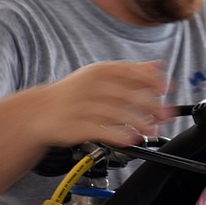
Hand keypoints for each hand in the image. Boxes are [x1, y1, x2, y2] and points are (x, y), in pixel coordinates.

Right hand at [26, 61, 173, 147]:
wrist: (38, 112)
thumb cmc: (76, 94)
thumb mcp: (101, 78)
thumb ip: (130, 73)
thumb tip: (158, 66)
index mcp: (98, 71)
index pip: (127, 72)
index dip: (149, 79)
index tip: (166, 88)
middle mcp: (88, 85)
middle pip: (124, 94)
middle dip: (148, 105)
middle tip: (165, 114)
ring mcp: (79, 105)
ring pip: (113, 113)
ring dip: (137, 122)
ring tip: (152, 131)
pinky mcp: (72, 125)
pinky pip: (98, 130)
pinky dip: (117, 135)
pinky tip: (131, 139)